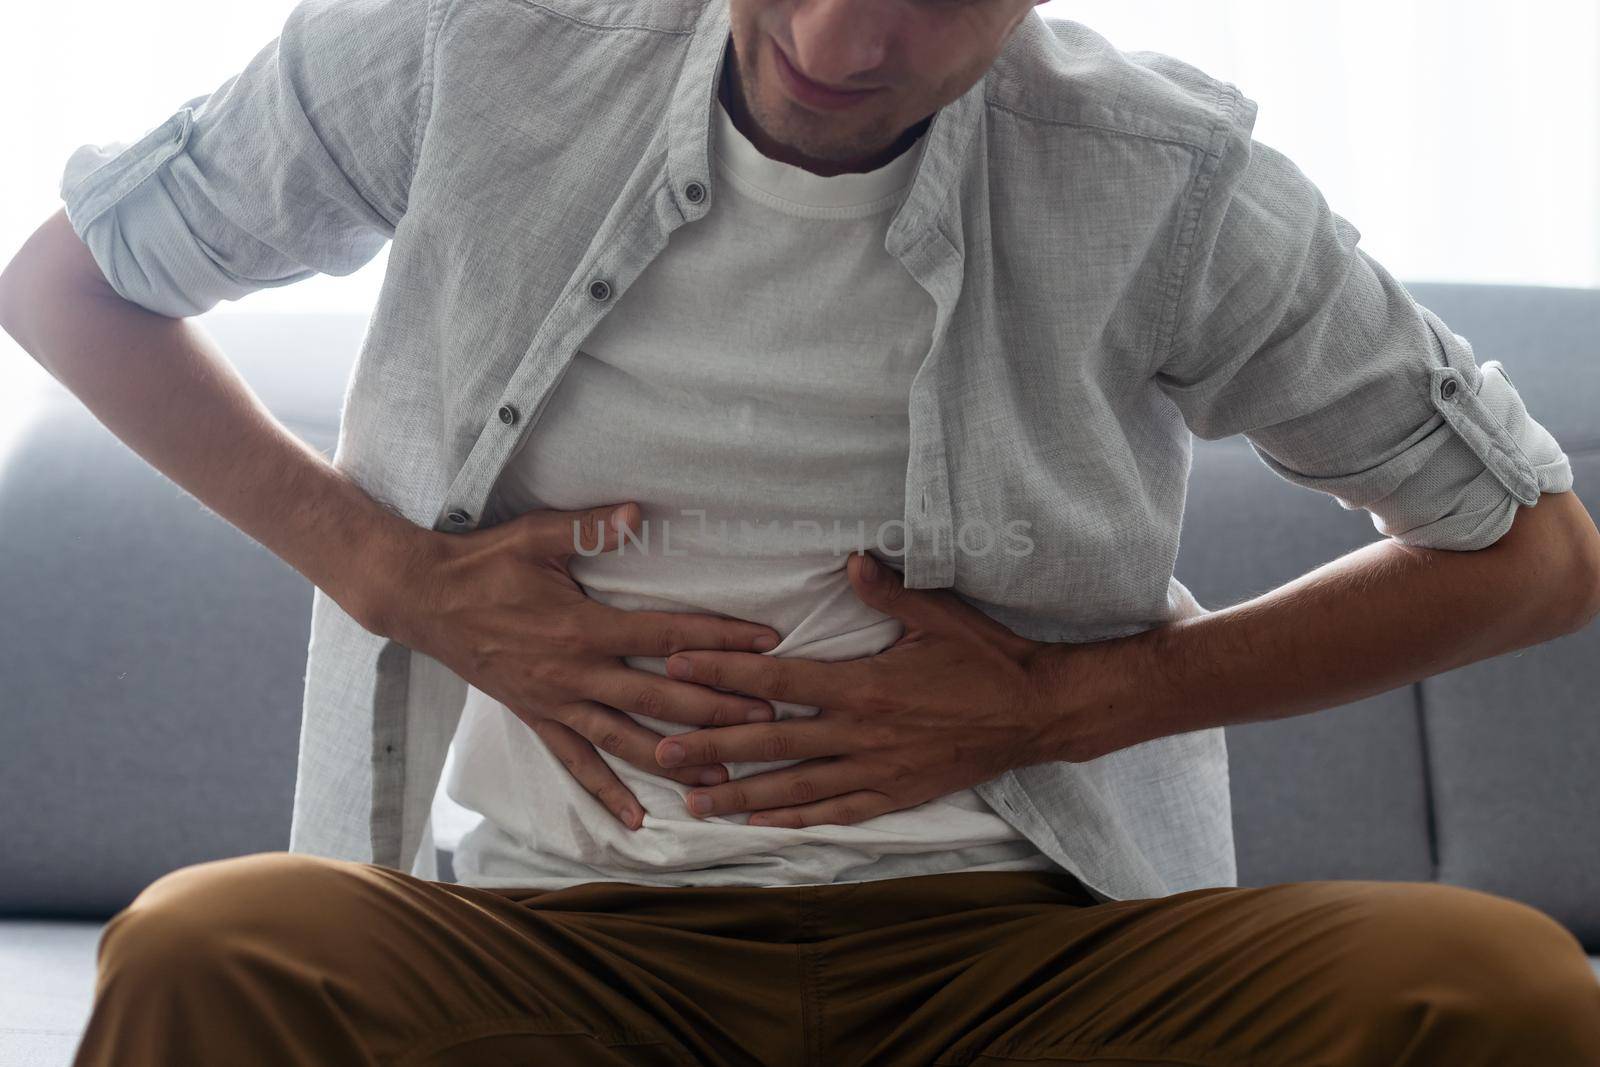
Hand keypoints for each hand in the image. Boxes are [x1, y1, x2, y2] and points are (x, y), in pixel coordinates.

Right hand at [370, 501, 782, 830]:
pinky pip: (577, 763)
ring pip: (627, 740)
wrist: (424, 599)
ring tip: (724, 774)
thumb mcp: (536, 535)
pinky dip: (607, 792)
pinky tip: (637, 819)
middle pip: (661, 697)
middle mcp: (575, 673)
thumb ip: (589, 528)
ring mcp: (556, 702)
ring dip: (677, 757)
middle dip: (718, 708)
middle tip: (769, 717)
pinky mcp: (537, 718)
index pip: (668, 636)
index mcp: (583, 626)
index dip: (720, 638)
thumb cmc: (485, 563)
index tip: (767, 642)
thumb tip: (638, 513)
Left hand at [651, 551, 1067, 827]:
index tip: (678, 667)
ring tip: (692, 802)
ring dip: (740, 795)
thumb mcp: (939, 613)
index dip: (724, 674)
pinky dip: (795, 819)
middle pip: (772, 742)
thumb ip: (887, 590)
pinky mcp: (895, 793)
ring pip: (795, 787)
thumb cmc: (986, 658)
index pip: (778, 681)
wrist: (1036, 712)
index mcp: (864, 686)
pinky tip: (759, 825)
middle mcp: (862, 734)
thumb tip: (850, 560)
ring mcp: (877, 769)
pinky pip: (835, 811)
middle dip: (712, 746)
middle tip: (659, 751)